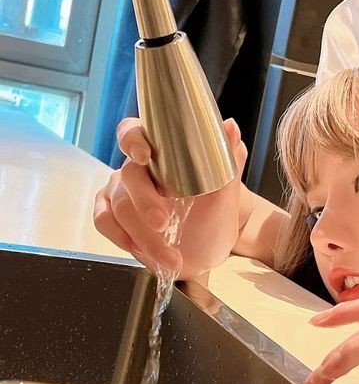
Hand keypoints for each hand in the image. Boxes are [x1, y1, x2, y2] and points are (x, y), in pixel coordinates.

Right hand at [93, 117, 247, 277]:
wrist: (208, 251)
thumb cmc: (214, 216)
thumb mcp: (226, 193)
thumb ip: (228, 159)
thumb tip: (230, 127)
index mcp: (160, 153)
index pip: (134, 132)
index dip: (133, 139)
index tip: (144, 155)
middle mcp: (137, 170)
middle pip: (128, 176)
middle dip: (145, 202)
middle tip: (163, 223)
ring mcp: (121, 192)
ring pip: (119, 206)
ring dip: (144, 235)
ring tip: (172, 257)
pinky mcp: (111, 216)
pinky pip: (103, 221)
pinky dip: (122, 237)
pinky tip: (143, 251)